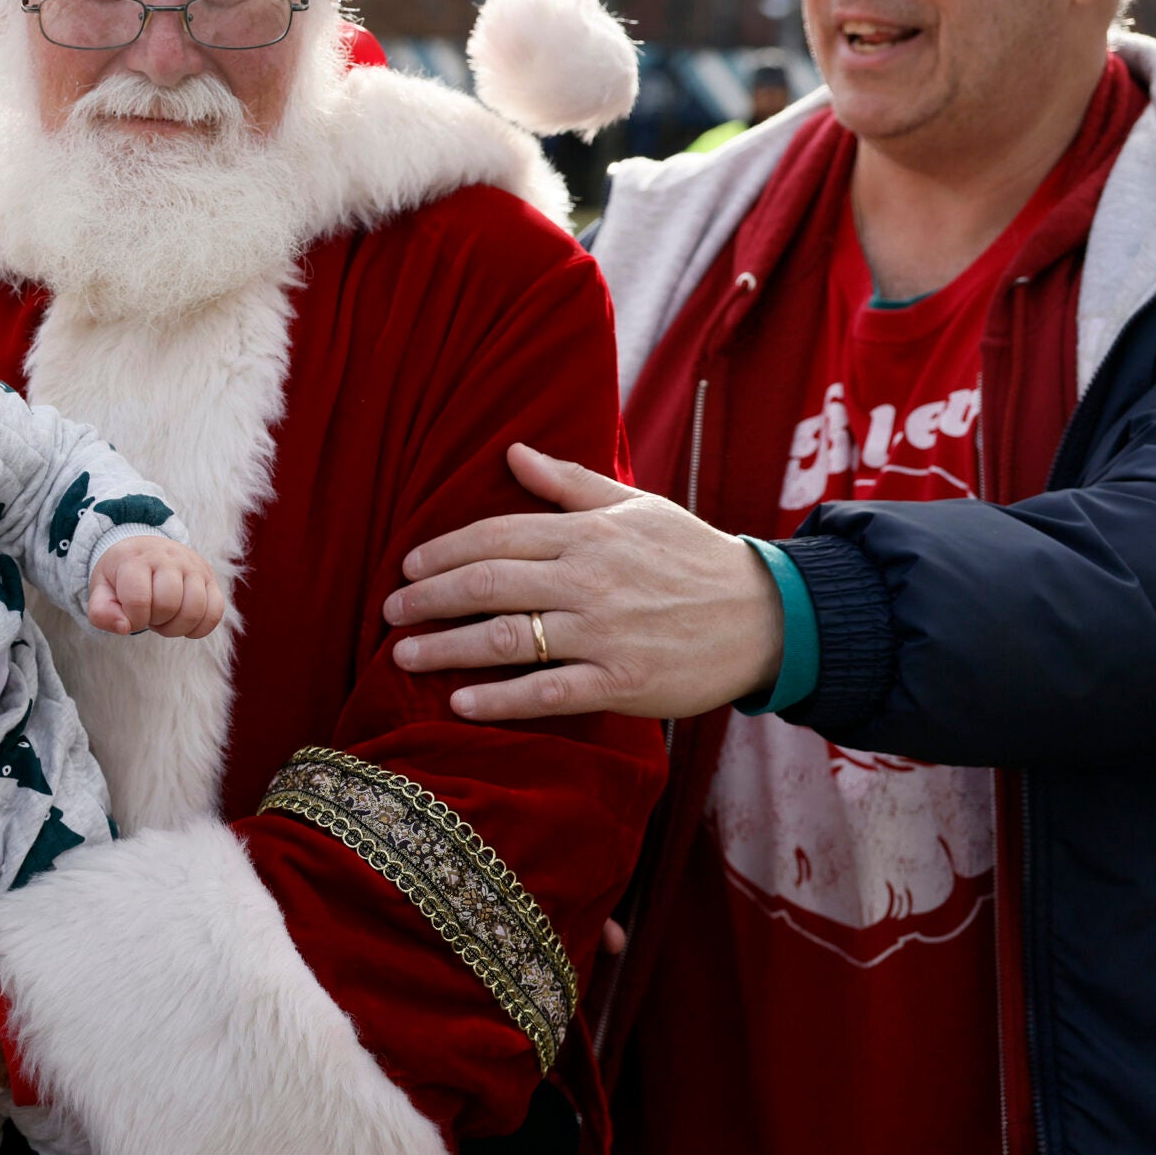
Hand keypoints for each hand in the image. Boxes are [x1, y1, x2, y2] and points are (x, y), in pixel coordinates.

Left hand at [88, 535, 225, 638]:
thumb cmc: (121, 576)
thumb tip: (124, 627)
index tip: (131, 615)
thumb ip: (101, 612)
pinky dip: (200, 628)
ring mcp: (193, 565)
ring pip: (195, 610)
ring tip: (165, 617)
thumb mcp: (101, 590)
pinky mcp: (210, 576)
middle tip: (149, 615)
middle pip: (169, 605)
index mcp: (136, 559)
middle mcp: (167, 557)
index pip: (139, 600)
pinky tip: (184, 623)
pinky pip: (215, 612)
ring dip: (177, 627)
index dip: (134, 619)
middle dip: (156, 622)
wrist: (143, 550)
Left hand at [383, 443, 783, 721]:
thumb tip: (512, 450)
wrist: (766, 615)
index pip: (496, 536)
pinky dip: (500, 699)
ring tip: (403, 656)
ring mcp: (604, 632)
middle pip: (487, 584)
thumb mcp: (634, 506)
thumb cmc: (692, 556)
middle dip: (428, 598)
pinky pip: (548, 691)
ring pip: (506, 638)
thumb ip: (568, 482)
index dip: (443, 551)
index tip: (407, 565)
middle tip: (389, 612)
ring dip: (446, 648)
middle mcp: (588, 579)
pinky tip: (460, 704)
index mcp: (587, 534)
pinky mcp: (622, 681)